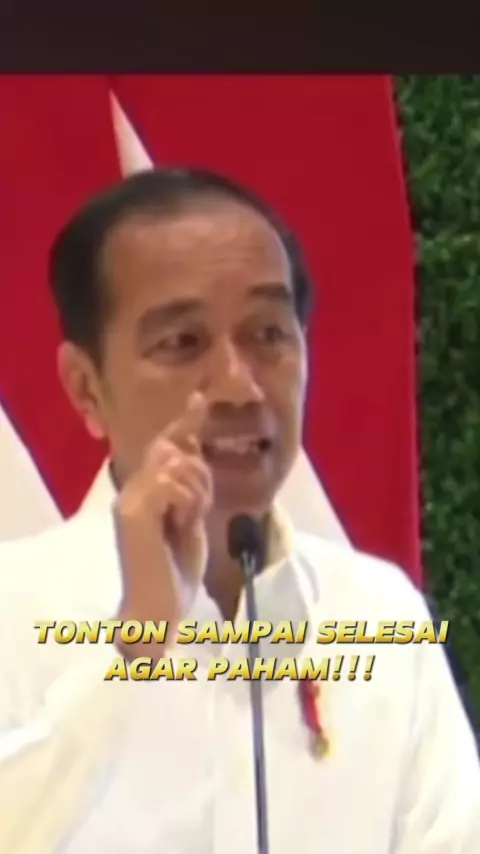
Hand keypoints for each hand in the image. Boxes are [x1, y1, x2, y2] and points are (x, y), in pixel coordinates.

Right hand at [113, 393, 211, 657]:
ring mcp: (130, 500)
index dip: (184, 422)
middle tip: (196, 510)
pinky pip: (171, 483)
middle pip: (173, 450)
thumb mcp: (190, 518)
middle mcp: (132, 490)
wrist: (158, 611)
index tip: (200, 399)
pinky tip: (182, 524)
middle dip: (198, 474)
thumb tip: (194, 445)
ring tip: (189, 522)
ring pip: (176, 465)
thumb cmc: (175, 571)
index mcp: (144, 491)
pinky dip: (187, 501)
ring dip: (196, 491)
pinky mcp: (134, 513)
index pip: (165, 446)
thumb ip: (191, 484)